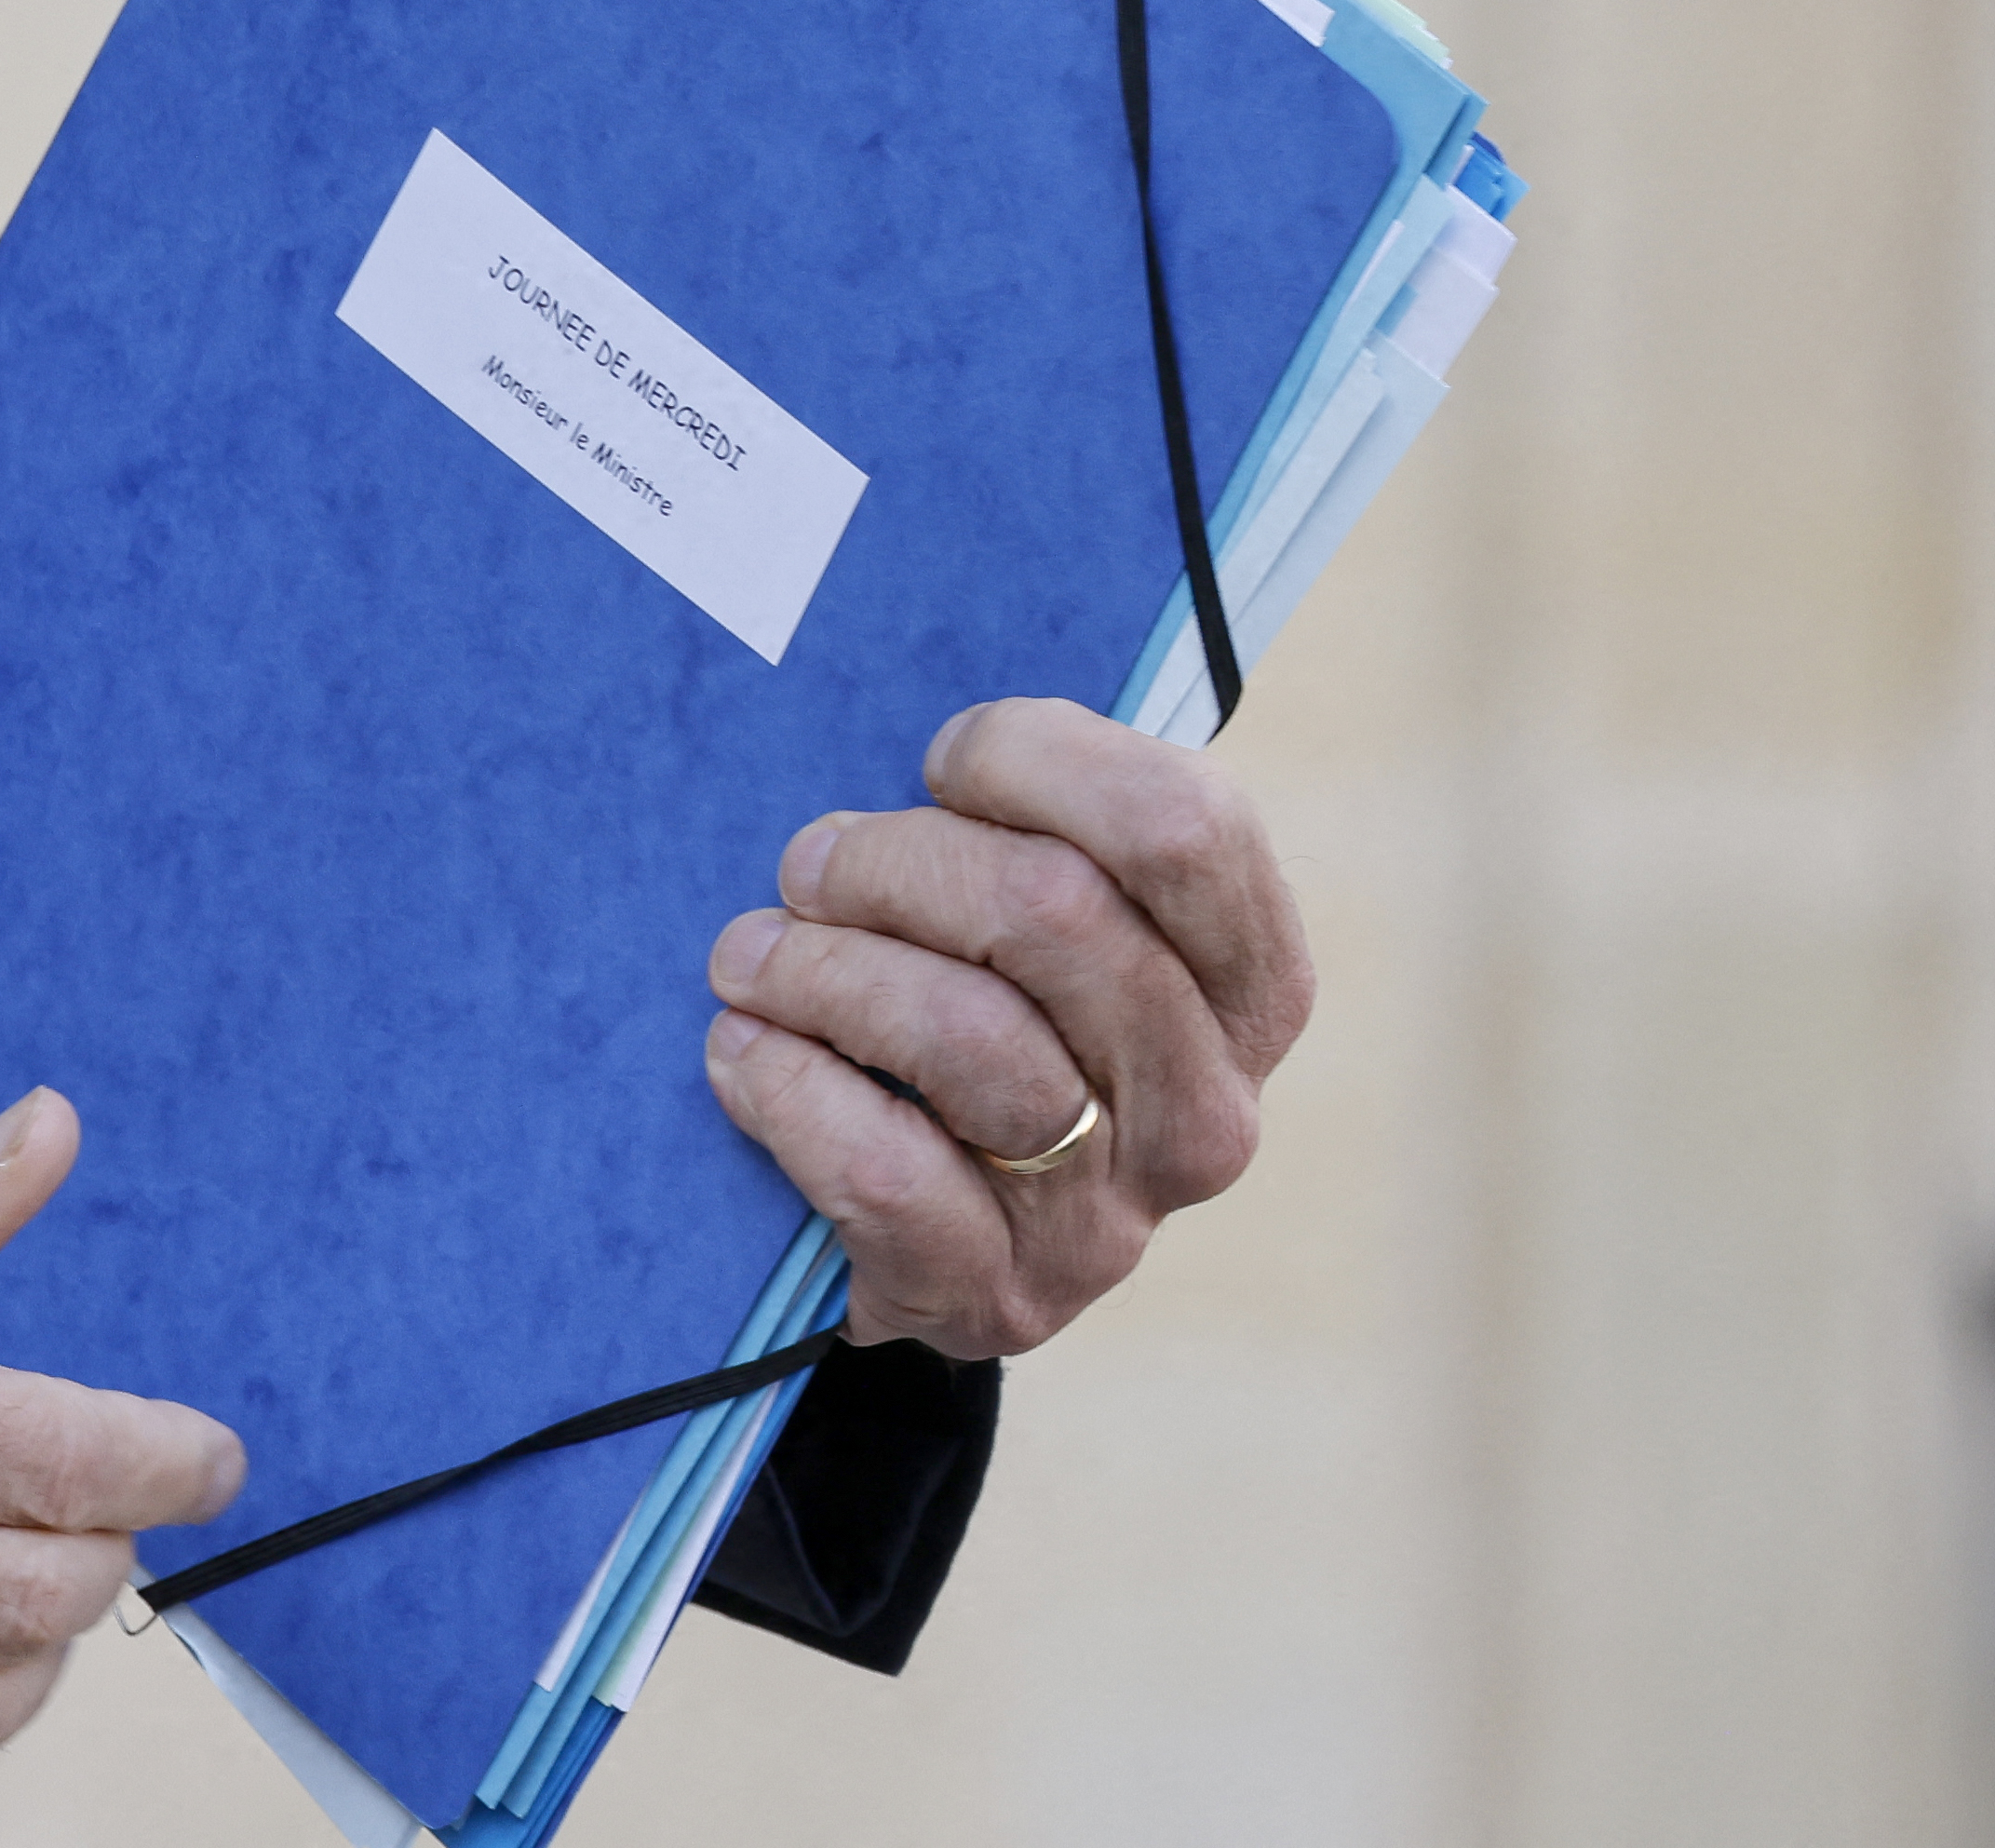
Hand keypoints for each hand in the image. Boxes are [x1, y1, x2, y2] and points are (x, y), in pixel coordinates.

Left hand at [701, 696, 1309, 1360]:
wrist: (914, 1230)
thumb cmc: (971, 1004)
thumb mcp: (1034, 908)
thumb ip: (1036, 819)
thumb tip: (928, 700)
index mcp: (1249, 986)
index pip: (1185, 827)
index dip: (1038, 762)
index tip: (939, 759)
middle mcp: (1208, 1109)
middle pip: (1053, 916)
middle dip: (894, 864)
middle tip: (807, 865)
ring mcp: (1112, 1218)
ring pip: (966, 1038)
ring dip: (822, 970)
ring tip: (749, 956)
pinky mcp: (997, 1294)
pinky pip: (887, 1171)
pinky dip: (791, 1089)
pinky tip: (745, 1053)